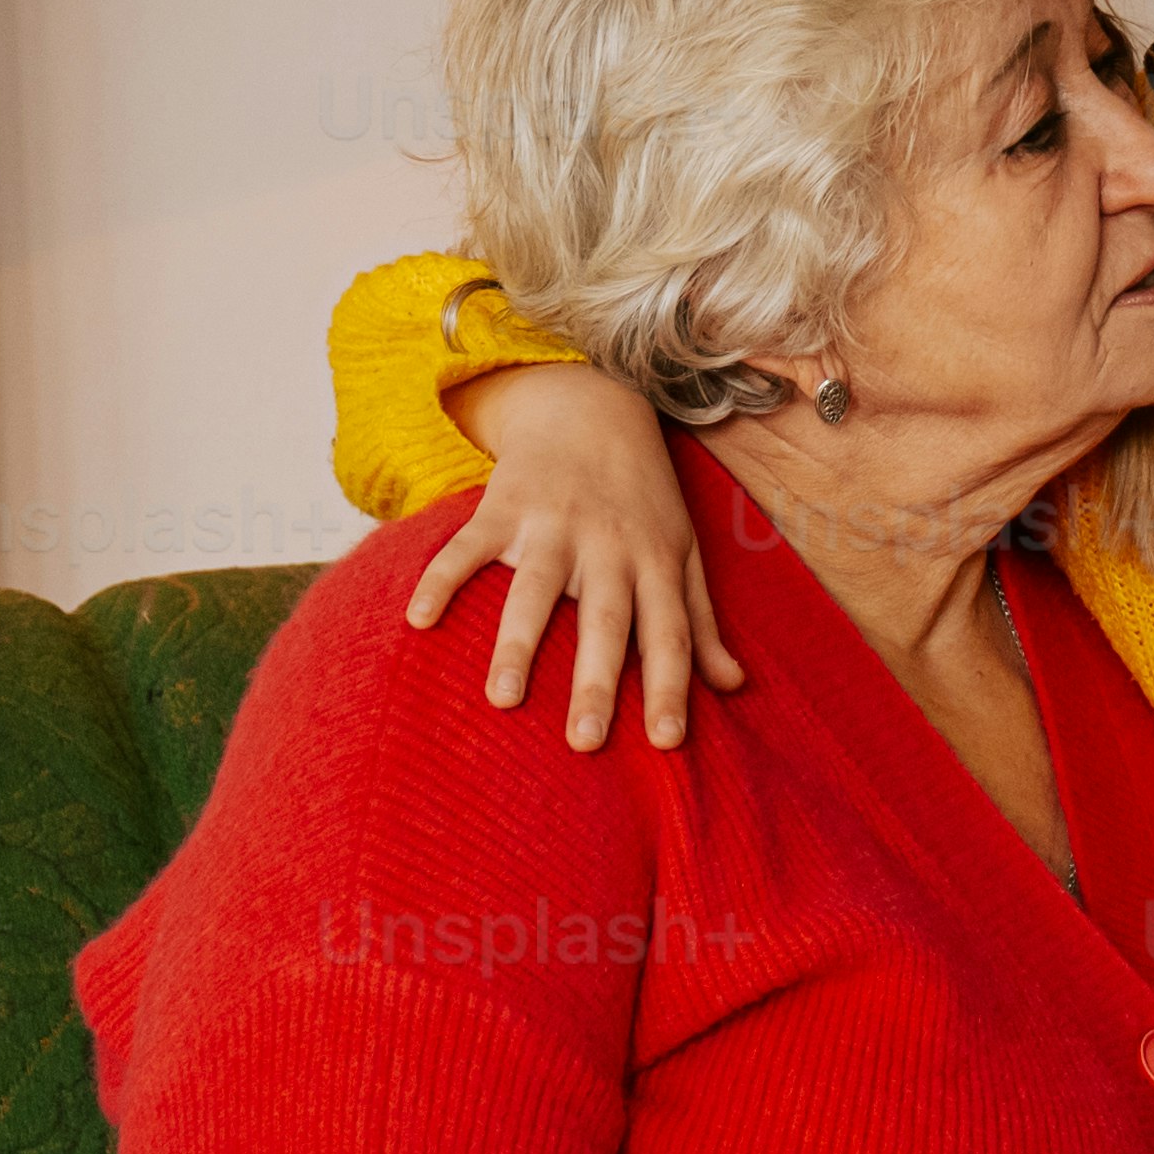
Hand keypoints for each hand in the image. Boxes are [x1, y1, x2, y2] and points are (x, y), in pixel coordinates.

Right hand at [399, 360, 741, 749]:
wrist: (590, 410)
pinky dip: (442, 580)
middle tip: (585, 743)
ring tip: (503, 699)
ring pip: (536, 590)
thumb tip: (733, 686)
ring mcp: (553, 525)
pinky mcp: (502, 507)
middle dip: (597, 681)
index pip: (670, 635)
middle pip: (606, 621)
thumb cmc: (643, 500)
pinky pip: (468, 548)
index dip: (670, 688)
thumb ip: (702, 621)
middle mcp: (608, 546)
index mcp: (657, 563)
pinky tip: (420, 621)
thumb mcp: (682, 553)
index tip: (665, 743)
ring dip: (519, 643)